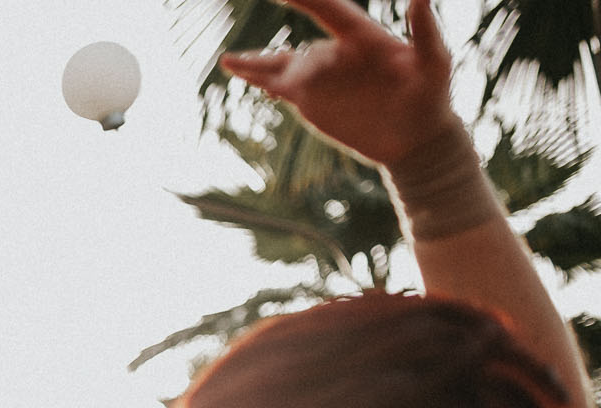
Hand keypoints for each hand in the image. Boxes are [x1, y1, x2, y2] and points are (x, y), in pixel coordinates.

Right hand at [219, 0, 458, 167]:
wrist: (416, 138)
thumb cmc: (432, 96)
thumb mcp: (435, 63)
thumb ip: (426, 30)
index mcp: (362, 38)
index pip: (328, 10)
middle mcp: (335, 53)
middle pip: (298, 50)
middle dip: (274, 55)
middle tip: (245, 58)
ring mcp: (320, 78)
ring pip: (280, 65)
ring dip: (254, 64)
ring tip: (228, 61)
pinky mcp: (311, 101)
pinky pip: (279, 88)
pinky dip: (260, 81)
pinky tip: (241, 74)